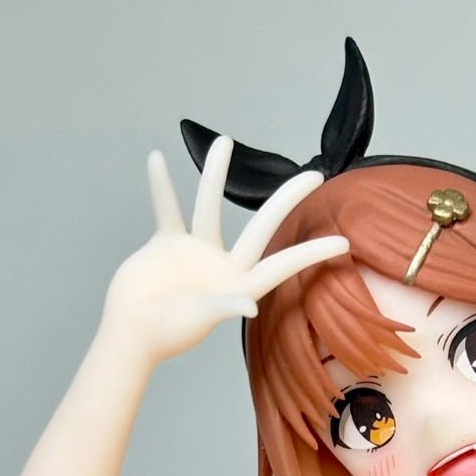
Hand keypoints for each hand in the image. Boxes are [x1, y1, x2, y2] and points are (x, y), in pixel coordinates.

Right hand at [102, 136, 348, 366]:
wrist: (131, 331)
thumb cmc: (167, 334)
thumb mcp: (199, 320)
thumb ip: (225, 309)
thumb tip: (249, 309)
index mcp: (241, 286)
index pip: (284, 265)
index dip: (313, 254)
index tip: (344, 242)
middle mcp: (224, 265)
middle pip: (263, 225)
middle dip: (288, 199)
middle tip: (315, 173)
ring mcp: (196, 252)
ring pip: (209, 205)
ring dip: (215, 174)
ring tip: (223, 141)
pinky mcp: (167, 244)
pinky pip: (167, 209)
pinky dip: (161, 188)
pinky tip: (156, 160)